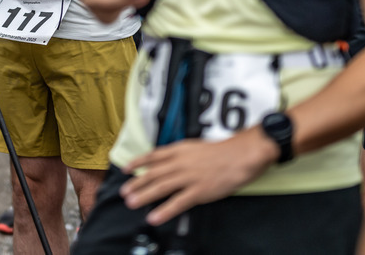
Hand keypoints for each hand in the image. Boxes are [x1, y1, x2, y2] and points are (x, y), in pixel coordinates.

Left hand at [119, 127, 277, 225]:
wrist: (240, 155)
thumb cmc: (223, 151)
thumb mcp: (196, 147)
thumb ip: (182, 154)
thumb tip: (170, 161)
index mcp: (179, 150)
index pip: (153, 156)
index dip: (138, 163)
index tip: (126, 169)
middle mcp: (180, 163)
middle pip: (153, 173)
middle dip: (136, 183)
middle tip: (124, 192)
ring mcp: (188, 177)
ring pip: (160, 187)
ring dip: (143, 195)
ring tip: (131, 202)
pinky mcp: (198, 191)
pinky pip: (177, 202)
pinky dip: (164, 210)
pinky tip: (154, 217)